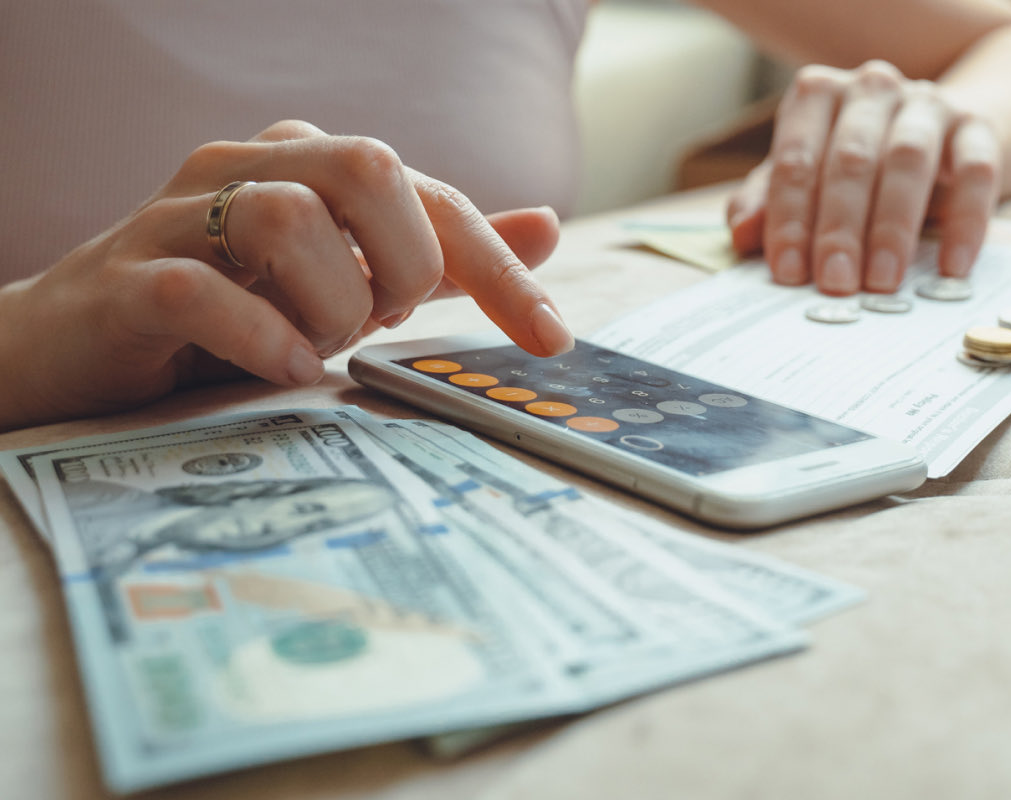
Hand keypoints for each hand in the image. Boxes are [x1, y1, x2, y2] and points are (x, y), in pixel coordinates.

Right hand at [0, 120, 572, 429]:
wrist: (75, 349)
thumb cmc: (225, 313)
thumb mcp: (349, 281)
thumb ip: (439, 256)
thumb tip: (545, 225)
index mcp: (305, 164)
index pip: (428, 191)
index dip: (499, 263)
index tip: (551, 336)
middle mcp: (243, 169)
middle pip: (366, 167)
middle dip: (404, 262)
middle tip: (382, 322)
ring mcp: (176, 218)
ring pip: (290, 221)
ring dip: (332, 306)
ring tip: (319, 348)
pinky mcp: (125, 280)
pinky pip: (203, 290)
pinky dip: (264, 342)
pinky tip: (284, 371)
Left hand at [726, 60, 1002, 295]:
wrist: (940, 137)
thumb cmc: (857, 166)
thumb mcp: (808, 180)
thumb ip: (769, 202)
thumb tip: (743, 233)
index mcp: (817, 95)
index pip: (795, 157)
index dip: (789, 218)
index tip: (789, 272)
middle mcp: (871, 89)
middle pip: (851, 159)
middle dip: (840, 227)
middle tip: (836, 282)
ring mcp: (927, 102)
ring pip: (908, 159)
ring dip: (893, 226)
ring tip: (883, 282)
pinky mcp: (977, 126)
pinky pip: (976, 171)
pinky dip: (964, 222)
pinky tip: (951, 266)